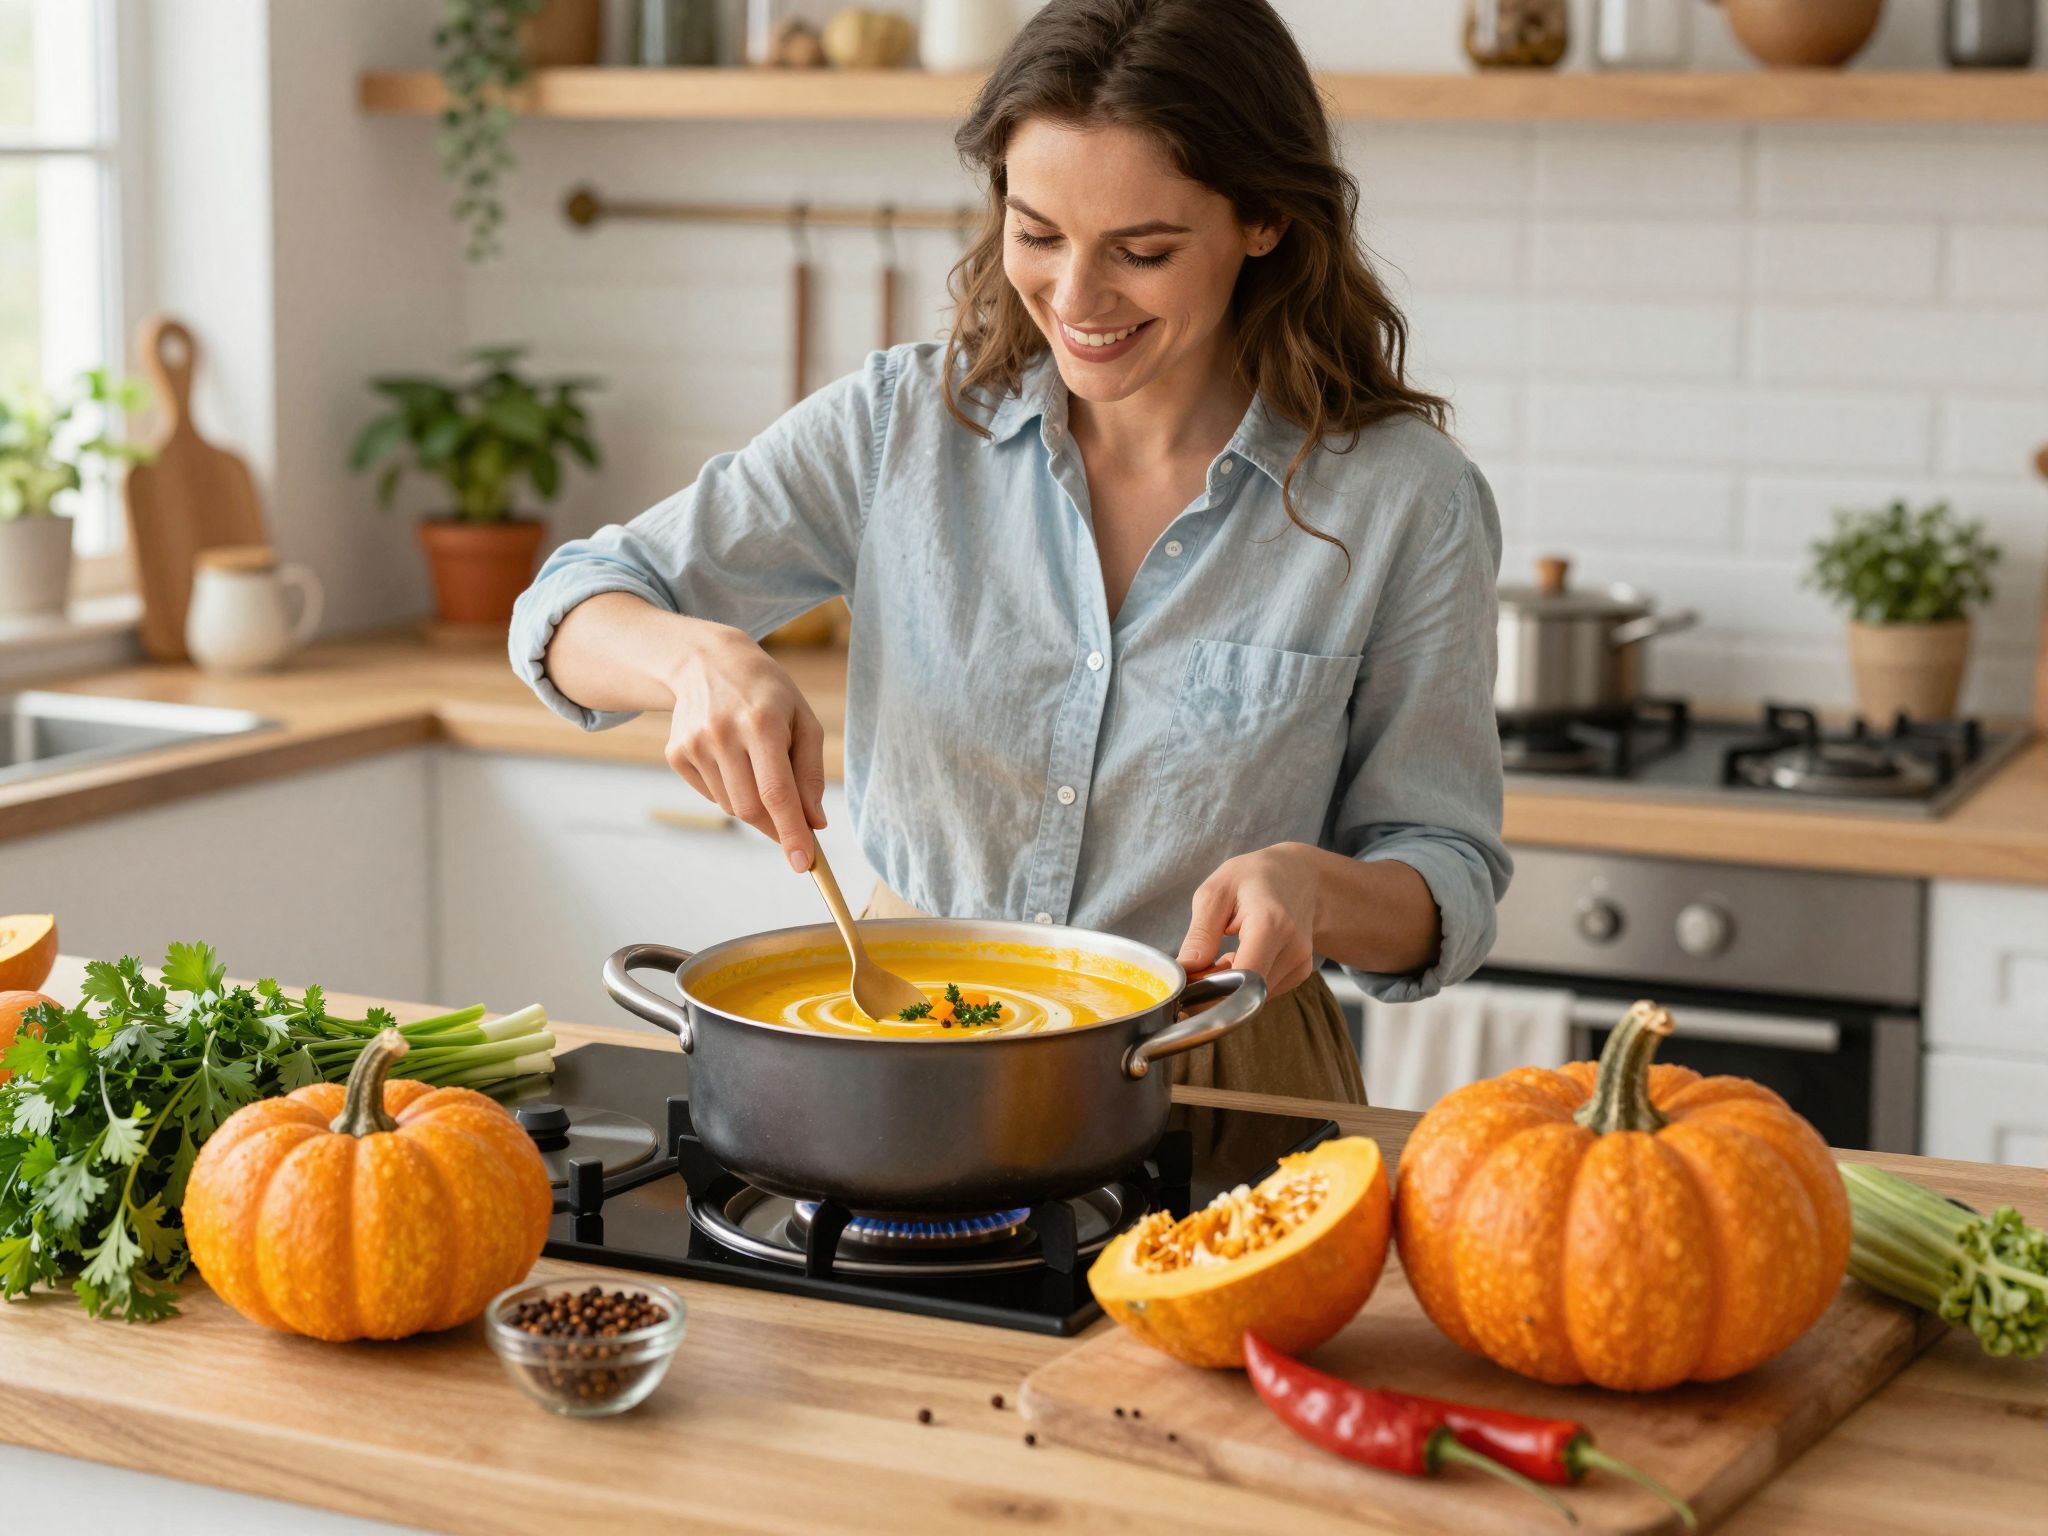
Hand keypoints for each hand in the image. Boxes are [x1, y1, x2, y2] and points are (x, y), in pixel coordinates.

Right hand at [664, 625, 827, 871]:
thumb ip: (811, 772)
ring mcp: (694, 745)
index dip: (791, 832)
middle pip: (751, 808)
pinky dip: (730, 790)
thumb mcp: (802, 719)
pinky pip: (711, 795)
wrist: (706, 661)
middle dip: (776, 825)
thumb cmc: (767, 693)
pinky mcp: (676, 754)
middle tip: (793, 824)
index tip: (804, 864)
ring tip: (757, 765)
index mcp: (761, 723)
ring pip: (731, 806)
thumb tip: (814, 822)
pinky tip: (732, 758)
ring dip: (753, 803)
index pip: (777, 792)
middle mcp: (722, 734)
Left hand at [1177, 843, 1322, 995]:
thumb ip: (1200, 935)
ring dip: (1231, 985)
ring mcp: (1300, 963)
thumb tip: (1184, 971)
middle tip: (1200, 966)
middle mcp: (1293, 949)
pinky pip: (1264, 991)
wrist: (1301, 876)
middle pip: (1247, 991)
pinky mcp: (1301, 973)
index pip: (1244, 978)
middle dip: (1217, 987)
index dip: (1213, 989)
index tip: (1190, 982)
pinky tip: (1242, 957)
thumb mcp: (1216, 893)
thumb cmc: (1255, 877)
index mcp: (1270, 924)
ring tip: (1223, 954)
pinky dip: (1246, 982)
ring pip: (1254, 996)